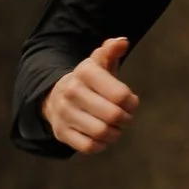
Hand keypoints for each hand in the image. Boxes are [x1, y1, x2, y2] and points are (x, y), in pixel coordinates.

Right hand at [44, 35, 136, 155]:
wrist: (57, 96)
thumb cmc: (91, 80)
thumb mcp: (100, 63)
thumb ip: (112, 51)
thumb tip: (123, 41)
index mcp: (85, 72)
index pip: (120, 95)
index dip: (131, 102)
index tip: (131, 101)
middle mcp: (71, 91)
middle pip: (113, 116)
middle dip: (126, 119)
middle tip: (125, 117)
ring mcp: (64, 113)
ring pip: (102, 132)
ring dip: (115, 133)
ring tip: (115, 127)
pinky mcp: (61, 132)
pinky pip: (89, 146)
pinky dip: (101, 144)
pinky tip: (102, 136)